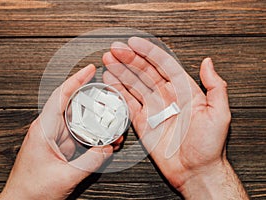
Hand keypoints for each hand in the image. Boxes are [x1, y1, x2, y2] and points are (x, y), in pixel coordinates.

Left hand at [0, 64, 121, 199]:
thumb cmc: (32, 191)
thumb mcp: (65, 177)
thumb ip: (90, 162)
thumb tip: (108, 148)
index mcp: (44, 129)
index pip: (61, 96)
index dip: (76, 80)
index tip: (90, 69)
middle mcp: (49, 130)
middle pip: (74, 107)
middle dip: (93, 101)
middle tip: (110, 97)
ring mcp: (55, 139)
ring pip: (78, 122)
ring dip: (95, 122)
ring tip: (113, 121)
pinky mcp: (60, 148)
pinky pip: (79, 136)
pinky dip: (92, 136)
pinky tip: (105, 141)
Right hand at [102, 37, 248, 198]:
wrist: (195, 171)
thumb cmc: (209, 146)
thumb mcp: (219, 113)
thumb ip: (215, 86)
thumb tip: (208, 63)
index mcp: (184, 91)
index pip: (163, 65)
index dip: (148, 52)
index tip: (134, 43)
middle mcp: (167, 97)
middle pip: (145, 71)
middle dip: (129, 59)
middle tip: (115, 50)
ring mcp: (153, 109)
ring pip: (134, 84)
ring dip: (121, 72)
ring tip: (108, 61)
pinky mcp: (142, 122)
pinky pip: (128, 103)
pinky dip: (118, 91)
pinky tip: (111, 81)